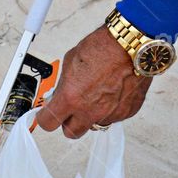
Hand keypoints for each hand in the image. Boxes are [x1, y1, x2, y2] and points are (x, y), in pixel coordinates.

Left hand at [36, 25, 151, 137]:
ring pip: (94, 124)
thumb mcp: (71, 61)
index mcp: (71, 98)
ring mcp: (110, 114)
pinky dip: (110, 108)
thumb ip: (64, 84)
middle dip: (68, 122)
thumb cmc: (103, 48)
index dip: (45, 118)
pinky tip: (112, 90)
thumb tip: (61, 93)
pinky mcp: (127, 112)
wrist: (132, 45)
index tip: (46, 114)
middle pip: (71, 132)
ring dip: (91, 114)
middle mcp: (90, 111)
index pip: (48, 123)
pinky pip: (113, 117)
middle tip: (70, 110)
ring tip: (96, 94)